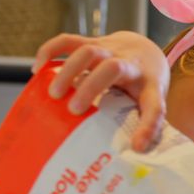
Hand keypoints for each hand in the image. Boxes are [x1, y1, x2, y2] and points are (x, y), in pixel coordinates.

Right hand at [33, 31, 168, 151]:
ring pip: (89, 50)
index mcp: (151, 85)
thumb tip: (135, 153)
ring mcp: (111, 50)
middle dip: (91, 88)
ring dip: (69, 71)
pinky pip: (70, 41)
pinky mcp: (93, 42)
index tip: (137, 146)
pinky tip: (37, 70)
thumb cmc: (146, 85)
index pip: (155, 106)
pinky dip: (51, 52)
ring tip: (53, 94)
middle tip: (73, 110)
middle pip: (112, 68)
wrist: (146, 50)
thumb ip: (144, 125)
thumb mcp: (151, 103)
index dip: (148, 127)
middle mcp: (131, 63)